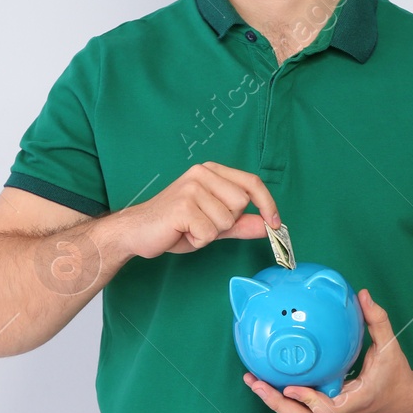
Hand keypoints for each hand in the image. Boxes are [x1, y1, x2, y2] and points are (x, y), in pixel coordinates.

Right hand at [114, 162, 280, 260]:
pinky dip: (198, 240)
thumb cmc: (174, 225)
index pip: (252, 182)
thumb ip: (240, 223)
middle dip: (226, 222)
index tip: (275, 222)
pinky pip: (209, 233)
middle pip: (241, 203)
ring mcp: (192, 188)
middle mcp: (202, 174)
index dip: (267, 204)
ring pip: (226, 220)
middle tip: (202, 222)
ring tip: (190, 228)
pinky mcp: (183, 206)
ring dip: (210, 233)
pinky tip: (182, 233)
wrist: (137, 232)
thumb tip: (268, 225)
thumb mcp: (214, 224)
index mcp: (211, 171)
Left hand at [243, 289, 412, 412]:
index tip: (290, 388)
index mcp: (356, 401)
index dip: (308, 400)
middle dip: (277, 404)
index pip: (328, 409)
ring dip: (275, 401)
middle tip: (256, 383)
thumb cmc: (397, 374)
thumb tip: (363, 295)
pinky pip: (303, 406)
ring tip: (253, 381)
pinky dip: (284, 397)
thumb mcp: (390, 346)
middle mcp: (341, 412)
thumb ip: (377, 320)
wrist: (404, 399)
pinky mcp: (328, 408)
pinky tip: (269, 379)